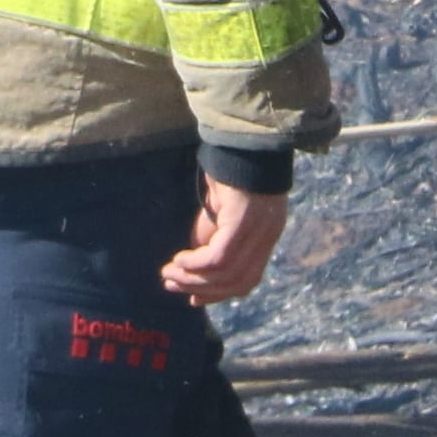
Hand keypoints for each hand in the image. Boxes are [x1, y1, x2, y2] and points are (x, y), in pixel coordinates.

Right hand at [165, 179, 288, 304]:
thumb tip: (193, 266)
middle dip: (203, 290)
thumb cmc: (230, 168)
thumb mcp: (220, 211)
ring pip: (227, 274)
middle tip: (171, 285)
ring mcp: (259, 230)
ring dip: (194, 279)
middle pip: (239, 283)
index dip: (219, 294)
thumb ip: (211, 237)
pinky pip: (219, 257)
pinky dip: (196, 264)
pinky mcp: (245, 221)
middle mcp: (267, 236)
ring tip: (169, 273)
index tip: (193, 299)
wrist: (242, 137)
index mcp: (266, 235)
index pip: (248, 279)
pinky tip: (179, 259)